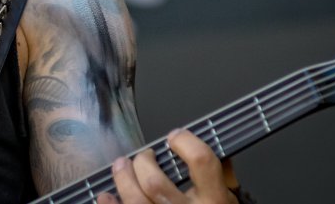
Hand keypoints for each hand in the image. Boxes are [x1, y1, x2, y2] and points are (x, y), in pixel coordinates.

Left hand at [98, 129, 239, 203]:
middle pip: (154, 182)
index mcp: (215, 202)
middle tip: (143, 156)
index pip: (201, 161)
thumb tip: (201, 148)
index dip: (185, 142)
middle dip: (142, 162)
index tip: (174, 137)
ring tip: (121, 166)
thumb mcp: (227, 201)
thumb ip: (218, 177)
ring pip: (135, 200)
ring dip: (122, 179)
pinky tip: (107, 196)